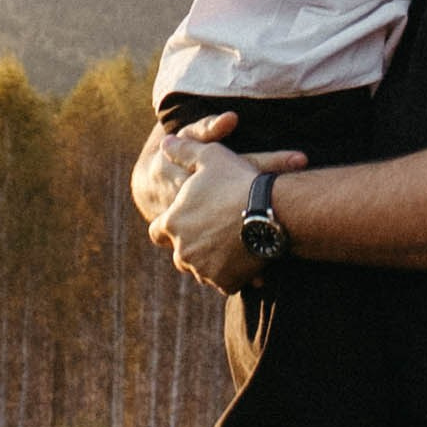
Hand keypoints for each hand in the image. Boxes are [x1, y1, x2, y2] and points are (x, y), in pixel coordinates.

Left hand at [135, 128, 309, 291]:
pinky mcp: (224, 283)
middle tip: (213, 233)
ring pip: (201, 269)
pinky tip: (243, 259)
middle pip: (180, 254)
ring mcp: (203, 270)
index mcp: (172, 223)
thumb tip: (166, 143)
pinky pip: (223, 282)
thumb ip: (183, 151)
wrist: (269, 212)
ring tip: (230, 245)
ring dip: (211, 260)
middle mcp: (182, 251)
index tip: (185, 221)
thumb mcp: (209, 156)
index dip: (169, 226)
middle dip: (192, 246)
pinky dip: (231, 274)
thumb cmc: (236, 181)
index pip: (157, 232)